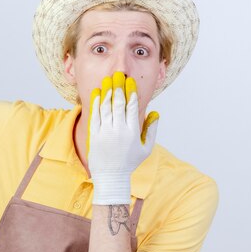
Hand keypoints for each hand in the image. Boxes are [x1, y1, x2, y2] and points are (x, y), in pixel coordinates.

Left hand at [87, 72, 158, 204]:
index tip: (130, 80)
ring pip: (106, 108)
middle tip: (118, 74)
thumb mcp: (146, 148)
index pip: (132, 107)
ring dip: (107, 92)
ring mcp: (105, 133)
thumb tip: (155, 112)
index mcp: (132, 132)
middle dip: (119, 87)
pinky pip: (95, 116)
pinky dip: (96, 103)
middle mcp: (119, 131)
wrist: (110, 176)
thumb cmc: (129, 162)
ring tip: (108, 80)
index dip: (131, 92)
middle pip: (118, 104)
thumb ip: (152, 130)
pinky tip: (98, 93)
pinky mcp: (94, 135)